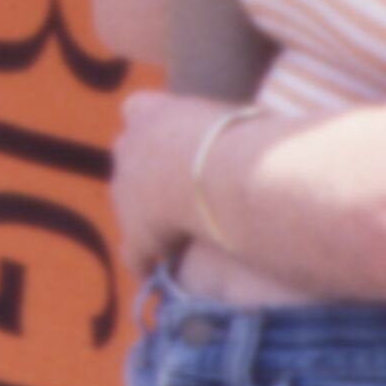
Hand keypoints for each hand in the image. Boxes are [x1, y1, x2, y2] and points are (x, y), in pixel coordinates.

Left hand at [117, 84, 231, 264]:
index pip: (138, 109)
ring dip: (147, 214)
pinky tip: (158, 276)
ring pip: (126, 203)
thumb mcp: (240, 118)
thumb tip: (260, 126)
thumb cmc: (245, 139)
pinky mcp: (136, 233)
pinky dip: (146, 263)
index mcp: (152, 112)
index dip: (152, 125)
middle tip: (178, 188)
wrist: (223, 173)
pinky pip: (135, 254)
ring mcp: (125, 190)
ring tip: (174, 232)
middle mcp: (130, 146)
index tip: (173, 142)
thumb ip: (232, 125)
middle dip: (147, 171)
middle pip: (129, 155)